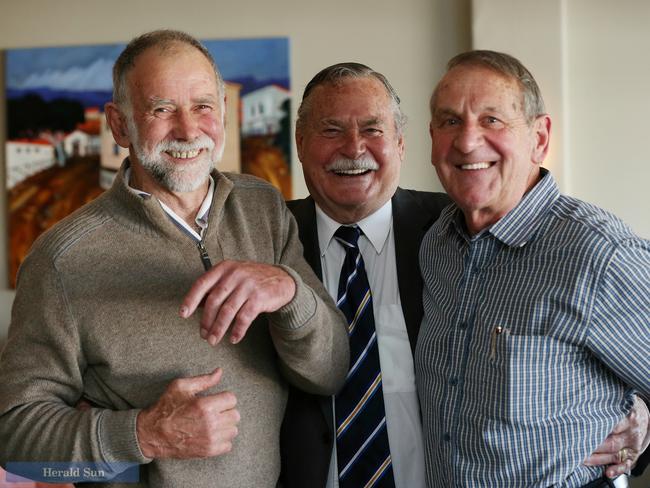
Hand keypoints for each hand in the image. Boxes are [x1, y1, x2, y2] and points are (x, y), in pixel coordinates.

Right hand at [136, 368, 239, 458]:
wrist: (152, 433)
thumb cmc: (166, 408)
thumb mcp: (181, 387)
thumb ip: (204, 379)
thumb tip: (220, 371)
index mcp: (205, 405)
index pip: (232, 399)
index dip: (224, 398)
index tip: (216, 400)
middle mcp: (210, 423)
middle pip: (235, 415)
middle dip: (226, 411)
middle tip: (214, 411)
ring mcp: (210, 439)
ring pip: (233, 430)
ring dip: (225, 426)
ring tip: (213, 423)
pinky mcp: (208, 451)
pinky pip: (228, 445)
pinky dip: (222, 440)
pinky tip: (211, 434)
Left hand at [180, 260, 295, 344]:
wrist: (281, 280)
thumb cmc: (251, 280)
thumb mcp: (232, 276)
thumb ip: (215, 287)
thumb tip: (194, 305)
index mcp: (224, 268)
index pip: (202, 283)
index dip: (190, 299)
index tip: (183, 314)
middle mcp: (235, 275)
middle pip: (214, 300)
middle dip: (206, 320)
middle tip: (203, 334)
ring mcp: (248, 285)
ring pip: (228, 311)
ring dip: (219, 328)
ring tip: (214, 340)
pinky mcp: (259, 297)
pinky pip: (244, 317)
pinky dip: (238, 330)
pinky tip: (234, 338)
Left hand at [584, 395, 649, 477]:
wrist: (645, 416)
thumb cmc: (625, 407)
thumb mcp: (619, 402)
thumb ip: (604, 404)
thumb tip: (580, 401)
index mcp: (627, 417)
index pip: (609, 424)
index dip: (593, 428)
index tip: (578, 430)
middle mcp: (630, 433)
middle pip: (611, 443)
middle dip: (592, 447)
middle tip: (575, 446)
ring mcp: (633, 446)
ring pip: (615, 454)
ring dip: (598, 459)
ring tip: (582, 459)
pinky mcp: (633, 455)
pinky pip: (626, 464)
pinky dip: (616, 470)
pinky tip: (607, 472)